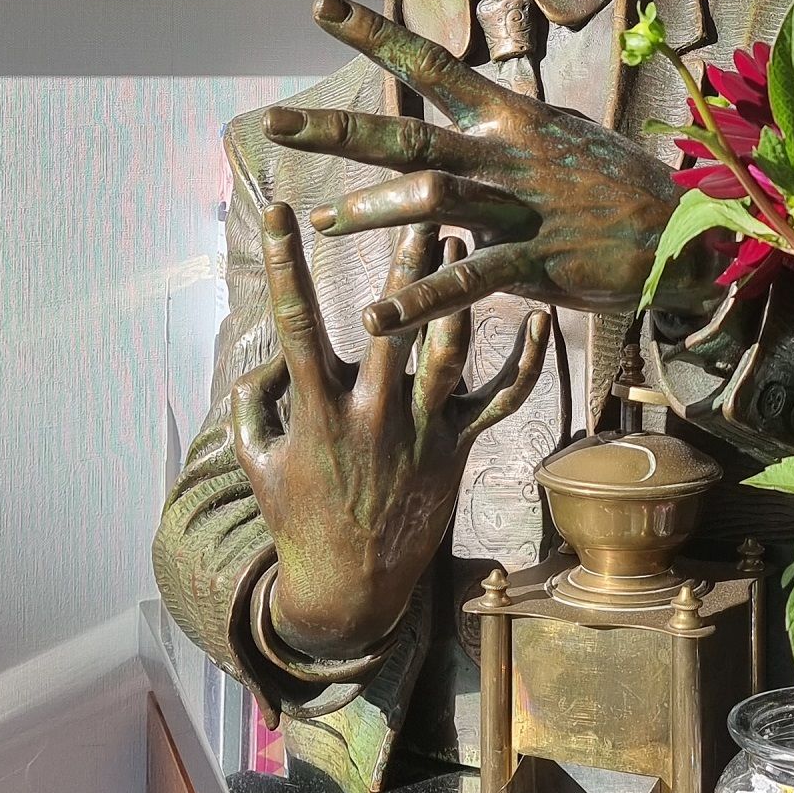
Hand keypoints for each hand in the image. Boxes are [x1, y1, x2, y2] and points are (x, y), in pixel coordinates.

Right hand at [232, 208, 549, 658]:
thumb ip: (251, 399)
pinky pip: (501, 400)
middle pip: (392, 324)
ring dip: (459, 293)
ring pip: (450, 353)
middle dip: (405, 261)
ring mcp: (421, 433)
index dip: (283, 263)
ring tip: (467, 237)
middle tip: (420, 204)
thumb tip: (270, 354)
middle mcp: (373, 416)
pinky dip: (525, 362)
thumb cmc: (297, 518)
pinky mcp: (458, 450)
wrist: (350, 589)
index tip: (277, 210)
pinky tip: (542, 321)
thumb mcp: (254, 461)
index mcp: (318, 412)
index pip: (295, 323)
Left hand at [261, 0, 680, 336]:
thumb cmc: (613, 184)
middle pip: (407, 135)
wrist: (680, 229)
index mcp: (507, 118)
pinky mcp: (536, 260)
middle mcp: (505, 154)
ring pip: (431, 201)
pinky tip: (378, 315)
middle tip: (275, 122)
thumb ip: (505, 128)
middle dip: (337, 130)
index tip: (320, 6)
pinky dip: (419, 300)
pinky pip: (468, 279)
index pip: (430, 65)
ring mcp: (519, 207)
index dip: (373, 34)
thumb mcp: (557, 137)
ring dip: (371, 212)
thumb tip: (469, 110)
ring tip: (321, 224)